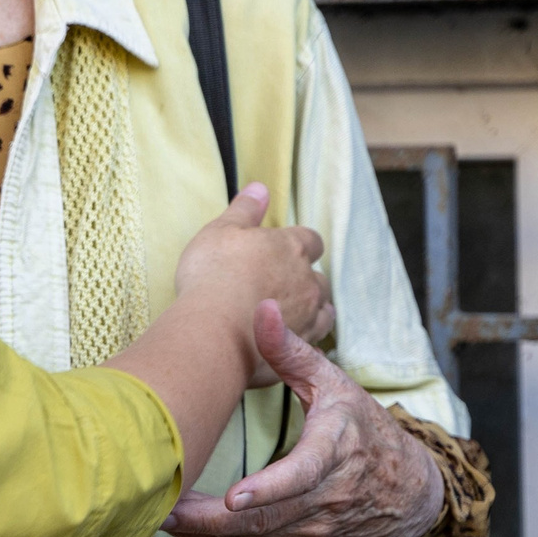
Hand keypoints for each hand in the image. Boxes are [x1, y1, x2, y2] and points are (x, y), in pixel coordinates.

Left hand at [161, 315, 442, 536]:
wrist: (405, 489)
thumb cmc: (362, 428)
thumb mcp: (334, 382)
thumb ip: (292, 350)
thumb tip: (263, 308)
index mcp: (337, 449)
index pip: (303, 473)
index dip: (269, 488)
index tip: (234, 496)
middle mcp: (329, 495)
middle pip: (268, 516)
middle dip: (213, 518)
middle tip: (166, 507)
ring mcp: (317, 526)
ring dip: (208, 533)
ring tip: (163, 516)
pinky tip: (187, 530)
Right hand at [174, 186, 336, 346]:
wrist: (214, 328)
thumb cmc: (214, 273)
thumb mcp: (221, 230)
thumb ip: (245, 209)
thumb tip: (260, 188)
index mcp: (291, 247)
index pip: (311, 240)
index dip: (302, 244)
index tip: (287, 249)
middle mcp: (308, 281)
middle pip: (320, 279)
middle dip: (307, 281)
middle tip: (283, 286)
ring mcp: (308, 317)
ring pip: (324, 313)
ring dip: (312, 312)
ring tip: (293, 315)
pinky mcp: (299, 348)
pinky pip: (312, 344)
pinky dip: (303, 342)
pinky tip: (288, 343)